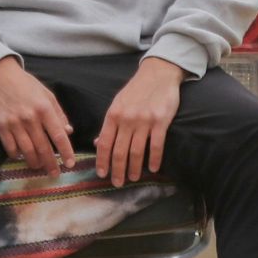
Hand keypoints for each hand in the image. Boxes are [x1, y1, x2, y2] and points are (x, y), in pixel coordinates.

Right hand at [0, 57, 75, 173]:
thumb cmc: (26, 84)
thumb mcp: (46, 94)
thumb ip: (58, 113)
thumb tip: (68, 132)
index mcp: (44, 108)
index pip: (58, 135)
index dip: (66, 152)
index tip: (70, 164)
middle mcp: (30, 117)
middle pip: (43, 147)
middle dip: (51, 164)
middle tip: (55, 174)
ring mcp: (14, 122)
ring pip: (27, 151)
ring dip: (35, 163)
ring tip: (39, 167)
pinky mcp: (0, 125)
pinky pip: (10, 147)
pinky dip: (16, 155)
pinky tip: (21, 156)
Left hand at [94, 57, 183, 186]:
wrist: (157, 74)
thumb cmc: (136, 91)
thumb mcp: (118, 104)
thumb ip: (109, 125)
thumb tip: (97, 144)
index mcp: (113, 115)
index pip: (104, 142)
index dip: (102, 160)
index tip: (101, 174)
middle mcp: (126, 119)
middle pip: (119, 151)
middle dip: (117, 170)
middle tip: (117, 183)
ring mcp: (143, 121)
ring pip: (136, 151)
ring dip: (134, 168)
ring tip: (133, 179)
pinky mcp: (160, 121)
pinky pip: (156, 146)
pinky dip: (154, 160)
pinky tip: (153, 169)